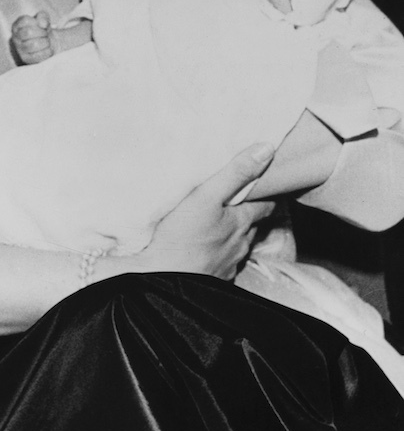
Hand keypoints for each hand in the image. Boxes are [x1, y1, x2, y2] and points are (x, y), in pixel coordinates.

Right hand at [11, 12, 54, 64]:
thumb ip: (42, 16)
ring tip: (47, 41)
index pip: (25, 20)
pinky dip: (47, 51)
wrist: (47, 43)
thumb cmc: (42, 29)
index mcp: (17, 26)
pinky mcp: (26, 59)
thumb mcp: (43, 18)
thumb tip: (42, 24)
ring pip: (33, 44)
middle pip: (29, 32)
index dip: (38, 22)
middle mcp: (15, 38)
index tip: (43, 25)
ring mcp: (20, 49)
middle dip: (42, 32)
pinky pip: (37, 56)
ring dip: (45, 42)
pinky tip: (49, 49)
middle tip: (46, 34)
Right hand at [137, 143, 275, 279]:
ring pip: (241, 244)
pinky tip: (212, 248)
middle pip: (256, 225)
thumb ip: (235, 174)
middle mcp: (240, 244)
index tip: (267, 182)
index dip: (268, 192)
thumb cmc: (182, 236)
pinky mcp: (215, 278)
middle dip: (255, 211)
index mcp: (241, 222)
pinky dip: (223, 252)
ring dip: (239, 233)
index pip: (267, 204)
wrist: (162, 280)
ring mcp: (229, 264)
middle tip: (248, 197)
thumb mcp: (205, 196)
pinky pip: (226, 261)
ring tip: (229, 221)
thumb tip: (267, 149)